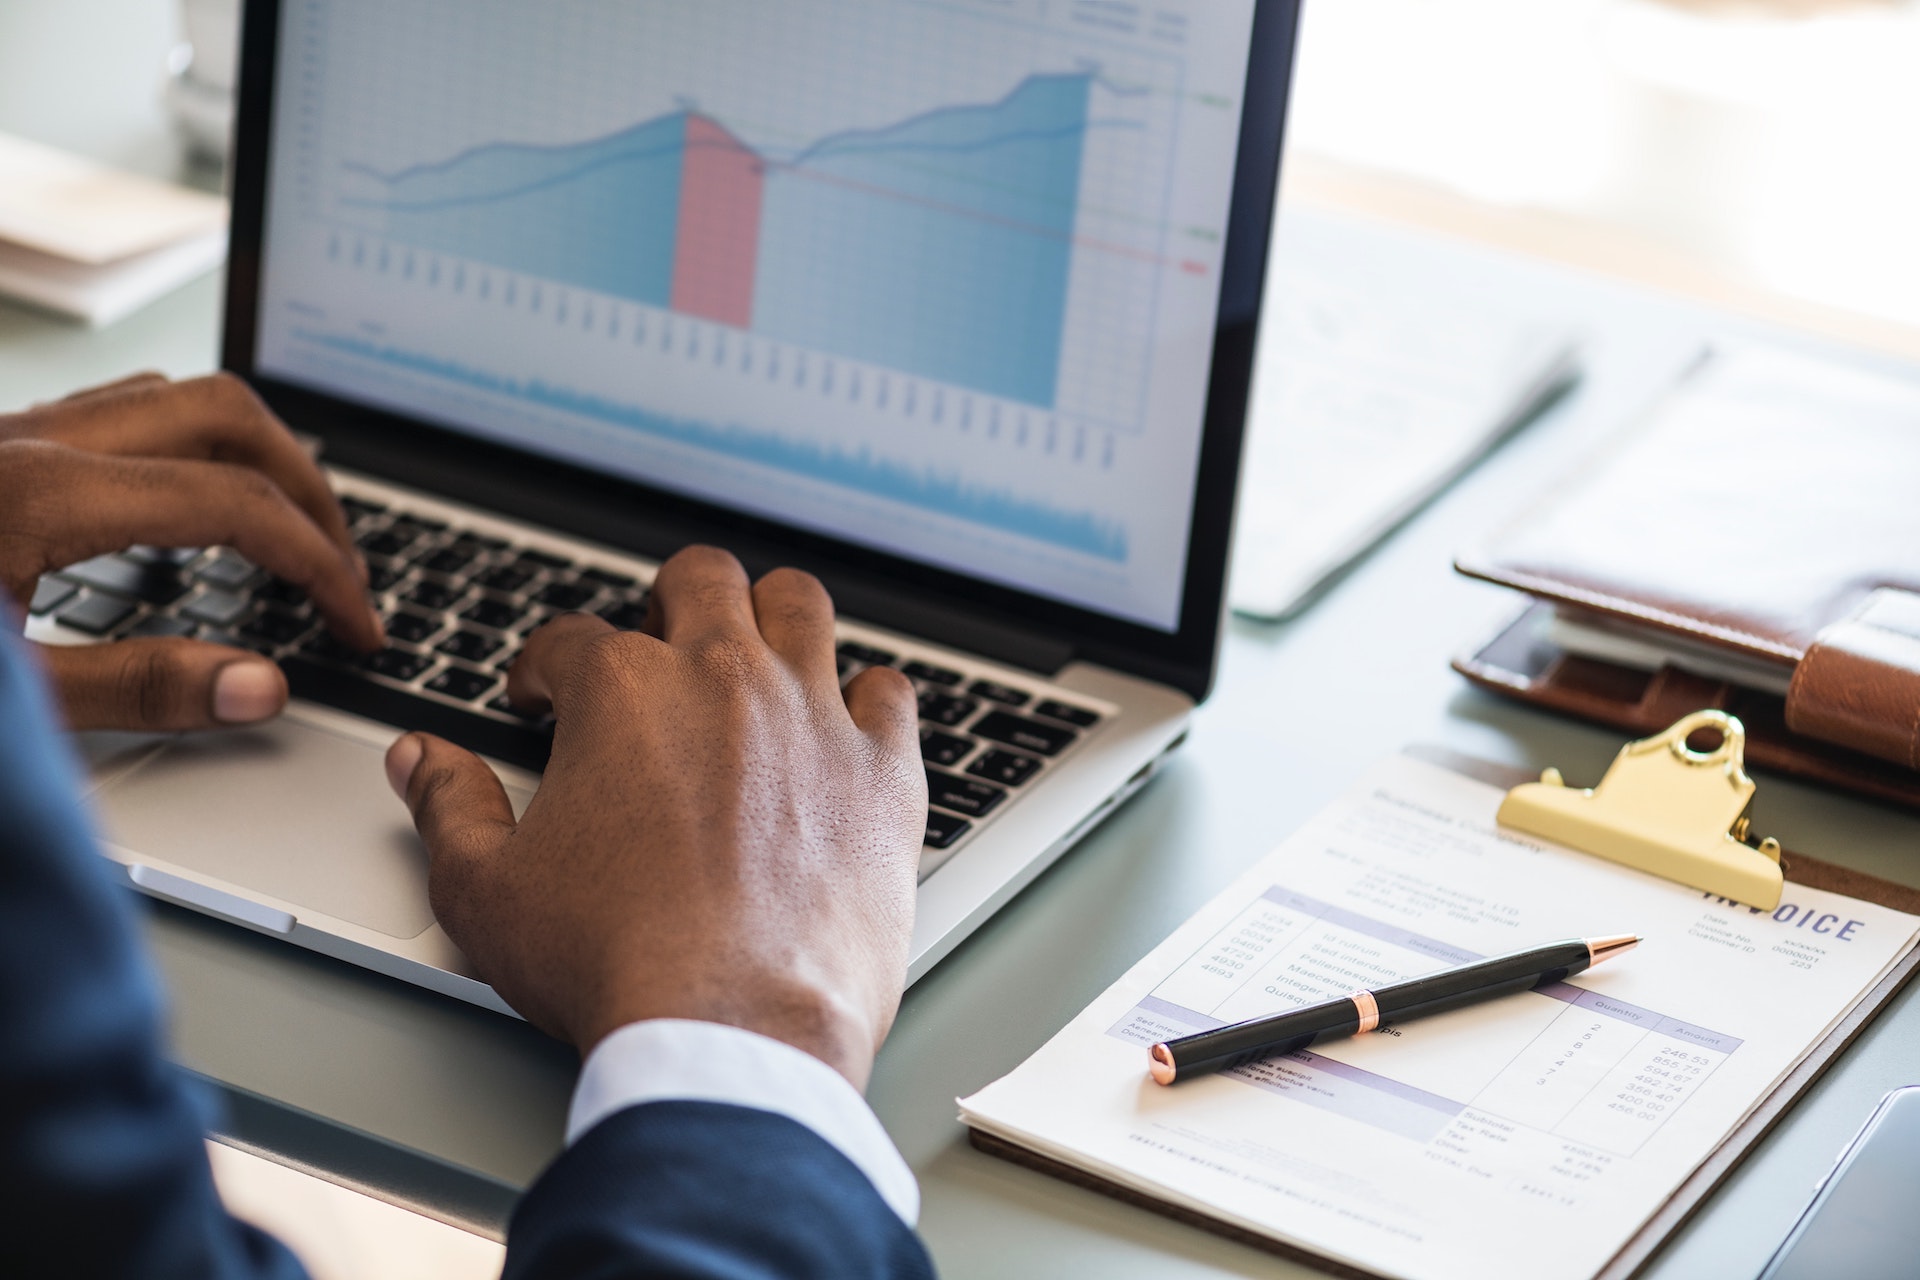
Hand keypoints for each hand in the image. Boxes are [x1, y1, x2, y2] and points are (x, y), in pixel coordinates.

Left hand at [0, 372, 382, 730]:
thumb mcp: (7, 699)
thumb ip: (133, 689)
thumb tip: (261, 685)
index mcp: (39, 492)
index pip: (235, 503)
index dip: (318, 566)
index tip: (354, 623)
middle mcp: (30, 439)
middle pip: (227, 415)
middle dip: (308, 491)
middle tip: (341, 570)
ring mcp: (9, 432)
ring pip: (174, 398)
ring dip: (253, 458)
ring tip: (287, 534)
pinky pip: (120, 416)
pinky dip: (189, 454)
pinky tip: (190, 518)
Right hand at [384, 547, 926, 1087]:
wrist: (731, 1028)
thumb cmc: (611, 963)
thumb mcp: (486, 891)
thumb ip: (448, 807)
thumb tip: (421, 758)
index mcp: (623, 692)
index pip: (571, 640)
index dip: (545, 669)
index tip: (544, 700)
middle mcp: (724, 678)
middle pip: (702, 580)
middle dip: (670, 603)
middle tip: (660, 651)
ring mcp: (814, 716)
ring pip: (801, 604)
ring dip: (772, 616)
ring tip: (755, 656)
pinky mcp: (883, 771)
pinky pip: (891, 692)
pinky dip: (867, 700)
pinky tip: (845, 726)